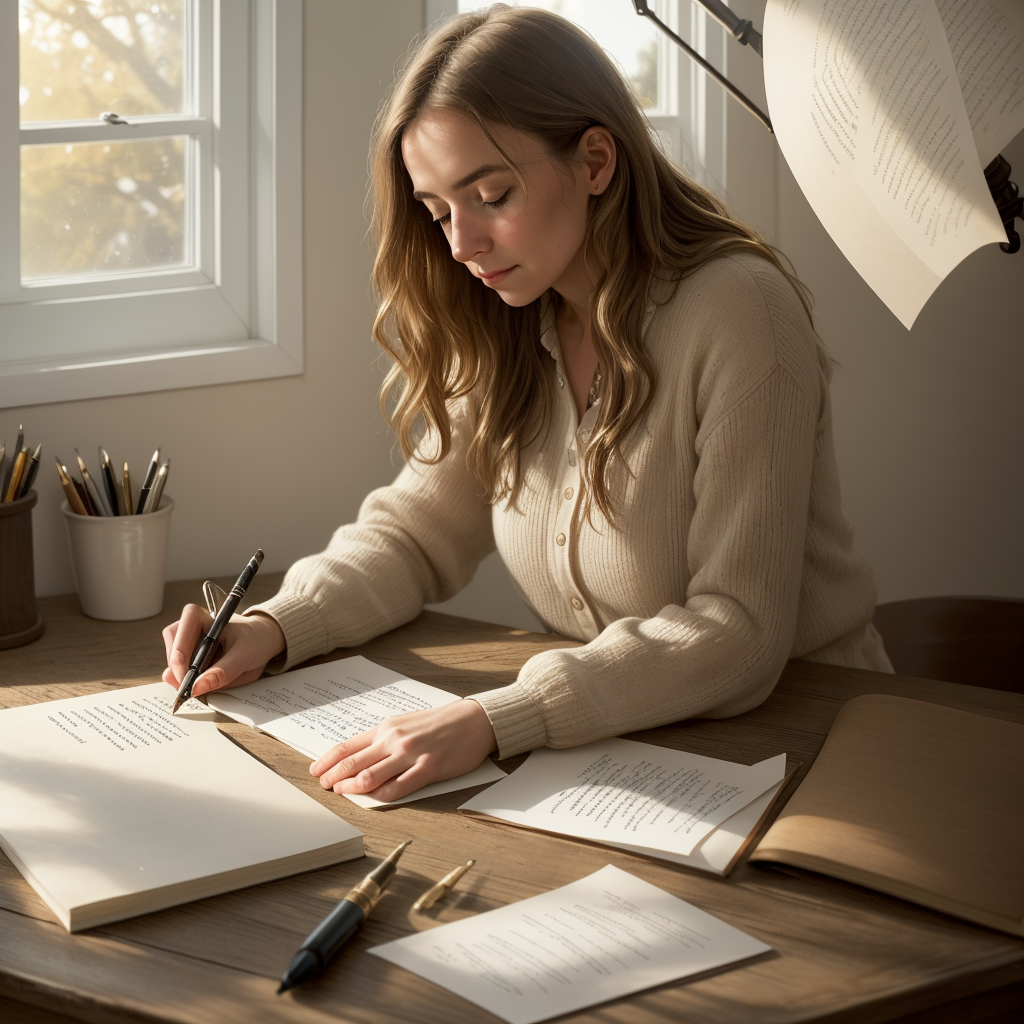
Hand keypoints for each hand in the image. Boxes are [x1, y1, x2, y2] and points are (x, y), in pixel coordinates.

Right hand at [162, 606, 285, 696]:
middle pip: (172, 645)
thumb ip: (222, 672)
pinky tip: (197, 682)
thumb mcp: (245, 657)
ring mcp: (188, 639)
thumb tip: (197, 688)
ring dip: (179, 674)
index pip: (180, 630)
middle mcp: (192, 625)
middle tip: (188, 687)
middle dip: (177, 669)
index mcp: (205, 617)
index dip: (179, 656)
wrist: (262, 641)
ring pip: (171, 657)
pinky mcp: (189, 653)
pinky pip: (177, 667)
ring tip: (196, 684)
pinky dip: (184, 678)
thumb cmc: (255, 641)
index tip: (186, 679)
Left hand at [310, 699, 497, 801]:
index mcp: (387, 728)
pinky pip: (397, 789)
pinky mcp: (428, 769)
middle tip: (324, 785)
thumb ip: (383, 739)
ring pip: (369, 777)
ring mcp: (410, 755)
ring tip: (341, 793)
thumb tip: (359, 756)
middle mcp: (394, 740)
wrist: (474, 720)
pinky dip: (380, 797)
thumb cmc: (440, 722)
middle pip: (352, 763)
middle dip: (333, 776)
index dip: (327, 761)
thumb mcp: (406, 723)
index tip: (316, 771)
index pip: (347, 746)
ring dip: (350, 788)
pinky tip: (372, 799)